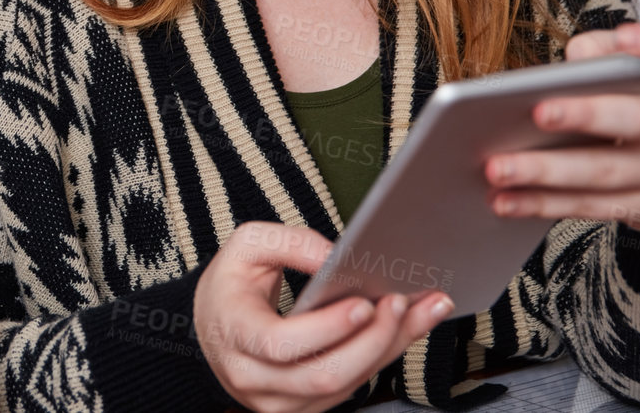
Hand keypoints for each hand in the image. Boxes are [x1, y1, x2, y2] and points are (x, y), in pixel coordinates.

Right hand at [193, 221, 453, 412]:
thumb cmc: (232, 284)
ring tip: (425, 309)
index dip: (325, 329)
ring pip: (345, 386)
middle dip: (371, 341)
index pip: (280, 345)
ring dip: (389, 348)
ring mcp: (278, 402)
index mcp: (234, 334)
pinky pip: (351, 389)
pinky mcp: (303, 409)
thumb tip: (338, 257)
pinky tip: (407, 327)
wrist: (214, 328)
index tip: (363, 303)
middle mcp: (253, 379)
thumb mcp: (246, 247)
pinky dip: (382, 357)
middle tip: (402, 302)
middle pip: (323, 376)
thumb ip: (289, 243)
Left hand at [486, 23, 639, 237]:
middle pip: (639, 120)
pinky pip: (587, 206)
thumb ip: (603, 54)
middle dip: (586, 115)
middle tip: (538, 112)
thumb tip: (573, 62)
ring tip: (498, 167)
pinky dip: (540, 203)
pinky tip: (504, 200)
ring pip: (602, 172)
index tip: (627, 34)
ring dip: (544, 171)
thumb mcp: (637, 76)